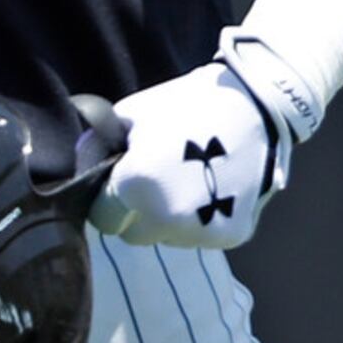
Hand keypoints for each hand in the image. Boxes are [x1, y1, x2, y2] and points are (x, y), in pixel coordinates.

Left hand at [90, 36, 307, 249]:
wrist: (256, 107)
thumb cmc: (185, 105)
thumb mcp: (130, 117)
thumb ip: (103, 148)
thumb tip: (86, 165)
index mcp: (136, 189)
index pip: (103, 219)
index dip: (107, 199)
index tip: (118, 184)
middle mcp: (167, 219)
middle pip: (135, 234)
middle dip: (136, 213)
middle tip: (153, 181)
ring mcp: (203, 233)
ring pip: (168, 237)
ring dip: (169, 218)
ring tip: (187, 179)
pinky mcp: (232, 237)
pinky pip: (201, 236)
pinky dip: (200, 220)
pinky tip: (212, 188)